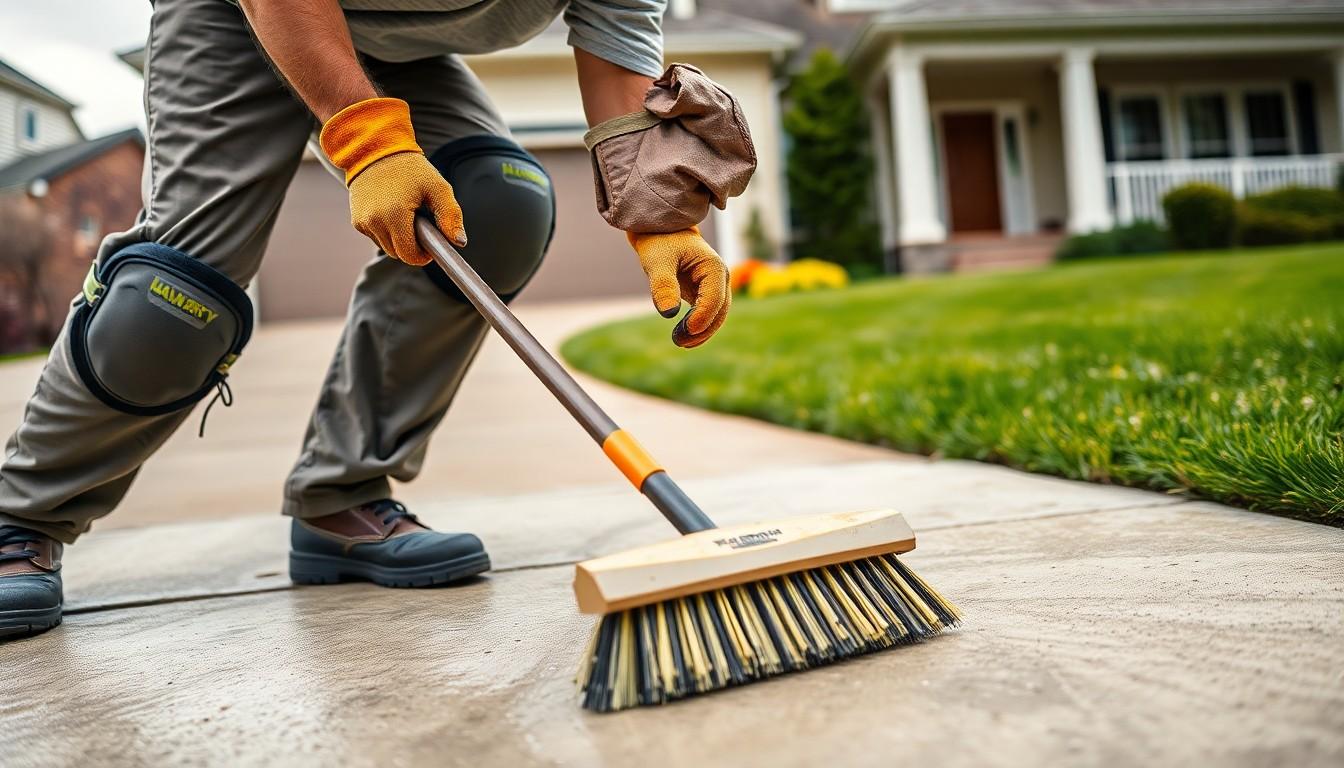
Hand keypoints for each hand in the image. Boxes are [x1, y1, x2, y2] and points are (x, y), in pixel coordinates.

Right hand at [319, 97, 465, 265]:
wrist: (374, 149)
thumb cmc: (410, 168)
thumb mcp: (437, 187)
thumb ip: (450, 216)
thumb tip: (460, 242)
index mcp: (395, 215)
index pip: (410, 255)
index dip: (423, 255)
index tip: (431, 245)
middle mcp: (374, 221)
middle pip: (399, 254)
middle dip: (412, 246)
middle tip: (421, 225)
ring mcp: (363, 222)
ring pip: (387, 247)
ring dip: (399, 239)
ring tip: (407, 215)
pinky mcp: (356, 221)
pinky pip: (377, 237)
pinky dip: (387, 231)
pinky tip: (392, 212)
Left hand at [628, 227, 729, 347]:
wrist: (660, 233)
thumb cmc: (659, 242)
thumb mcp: (657, 262)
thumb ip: (663, 286)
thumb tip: (668, 314)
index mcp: (714, 267)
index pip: (715, 298)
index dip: (702, 317)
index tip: (686, 330)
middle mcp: (719, 278)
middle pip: (720, 311)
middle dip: (703, 329)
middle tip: (679, 341)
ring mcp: (714, 287)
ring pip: (716, 316)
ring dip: (701, 332)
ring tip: (679, 341)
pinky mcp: (705, 294)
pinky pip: (706, 315)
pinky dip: (697, 327)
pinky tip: (683, 337)